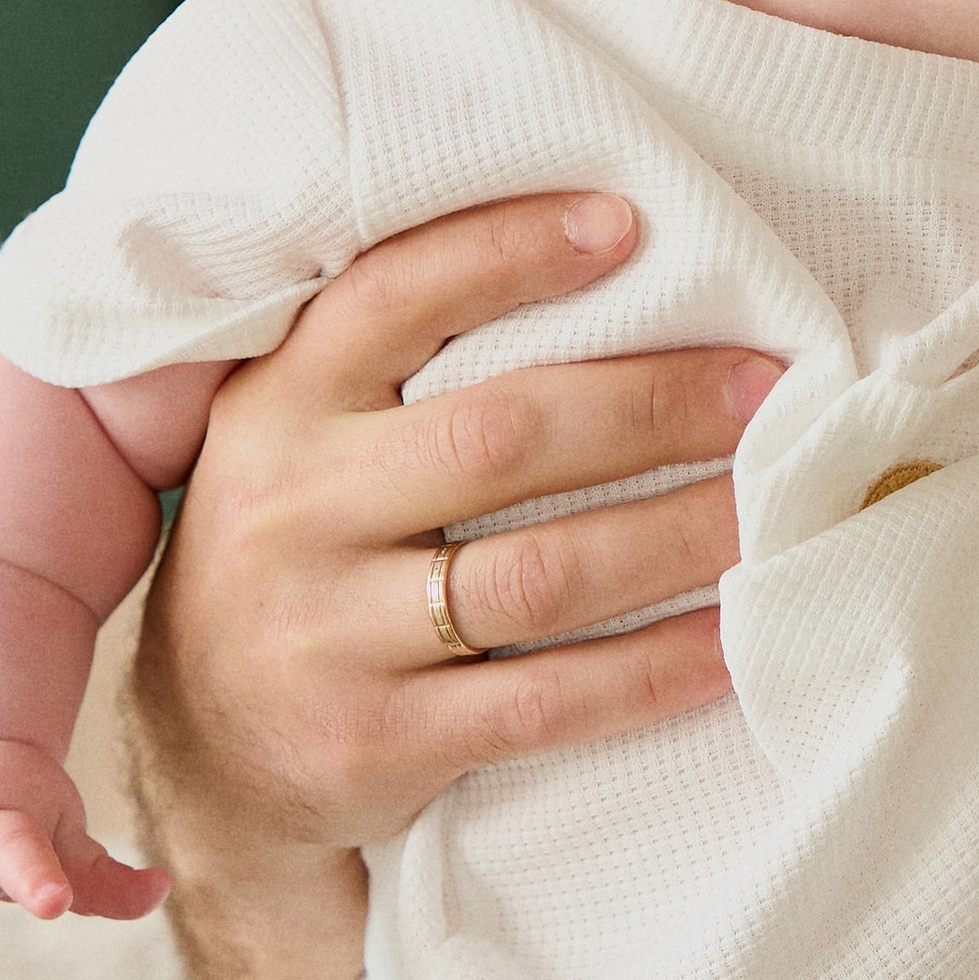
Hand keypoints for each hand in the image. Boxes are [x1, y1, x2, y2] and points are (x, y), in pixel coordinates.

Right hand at [129, 190, 772, 866]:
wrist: (200, 756)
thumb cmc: (298, 552)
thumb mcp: (299, 439)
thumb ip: (396, 365)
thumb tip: (603, 259)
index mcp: (279, 410)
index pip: (389, 301)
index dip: (503, 253)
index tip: (624, 223)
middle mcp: (293, 513)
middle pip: (501, 439)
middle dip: (651, 405)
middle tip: (766, 387)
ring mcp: (329, 636)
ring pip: (542, 574)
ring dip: (680, 534)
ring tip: (779, 502)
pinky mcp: (377, 743)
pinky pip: (546, 702)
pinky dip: (653, 670)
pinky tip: (734, 639)